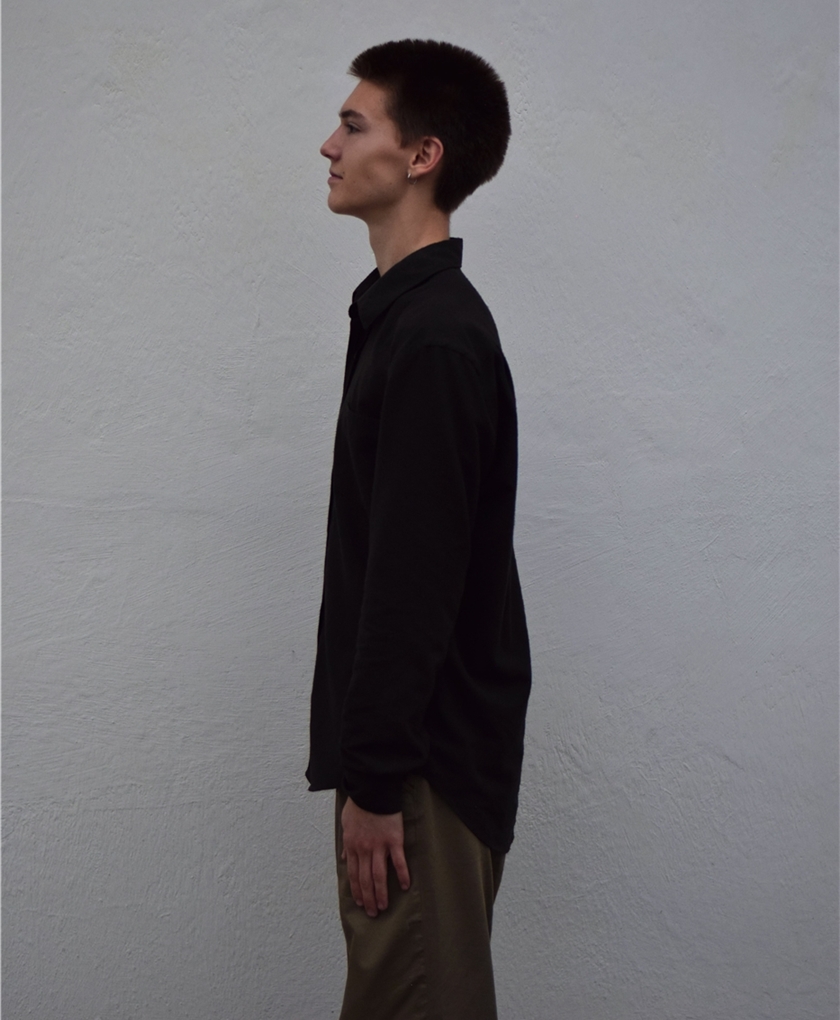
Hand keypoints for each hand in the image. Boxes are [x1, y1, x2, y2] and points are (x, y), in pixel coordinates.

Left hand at [340, 796, 410, 916]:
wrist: (372, 790)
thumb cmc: (359, 805)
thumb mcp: (346, 824)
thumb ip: (346, 844)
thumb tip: (344, 859)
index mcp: (352, 846)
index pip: (354, 875)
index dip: (357, 891)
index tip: (361, 904)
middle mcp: (364, 849)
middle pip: (365, 880)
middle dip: (368, 899)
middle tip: (373, 913)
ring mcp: (379, 846)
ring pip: (379, 876)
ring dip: (381, 894)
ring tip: (384, 907)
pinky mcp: (394, 840)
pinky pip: (398, 861)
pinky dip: (402, 874)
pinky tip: (405, 886)